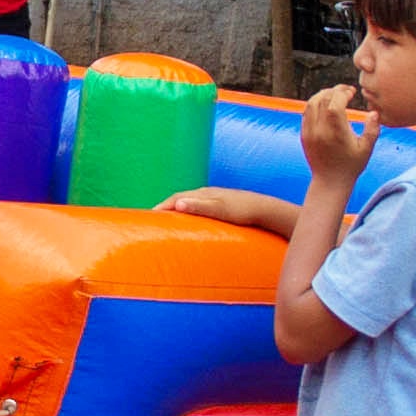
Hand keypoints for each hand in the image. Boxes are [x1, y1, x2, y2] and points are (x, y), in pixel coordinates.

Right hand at [160, 185, 288, 232]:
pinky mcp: (222, 204)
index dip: (161, 207)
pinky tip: (192, 221)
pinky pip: (199, 206)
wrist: (266, 210)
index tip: (148, 217)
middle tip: (153, 220)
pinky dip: (189, 212)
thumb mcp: (221, 211)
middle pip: (181, 198)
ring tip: (168, 222)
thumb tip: (178, 204)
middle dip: (166, 207)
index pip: (176, 198)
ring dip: (177, 209)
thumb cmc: (244, 211)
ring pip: (190, 202)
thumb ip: (200, 207)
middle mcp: (207, 193)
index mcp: (203, 194)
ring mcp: (215, 198)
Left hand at [297, 84, 371, 185]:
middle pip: (323, 98)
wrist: (329, 182)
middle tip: (346, 91)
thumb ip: (372, 129)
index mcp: (336, 131)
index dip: (343, 92)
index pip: (335, 101)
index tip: (352, 92)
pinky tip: (325, 105)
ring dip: (323, 94)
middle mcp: (320, 130)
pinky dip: (315, 103)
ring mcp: (309, 132)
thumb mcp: (366, 149)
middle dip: (334, 90)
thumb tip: (374, 112)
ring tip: (335, 95)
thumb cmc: (351, 166)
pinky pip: (306, 112)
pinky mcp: (304, 135)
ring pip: (311, 103)